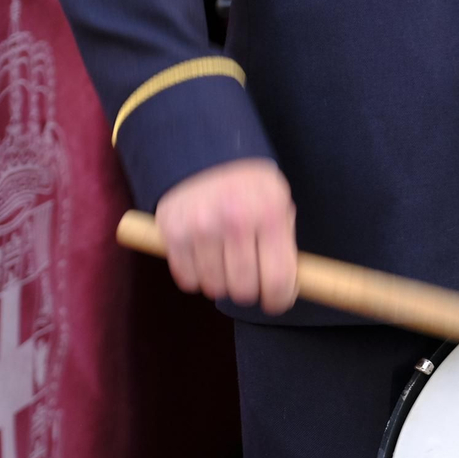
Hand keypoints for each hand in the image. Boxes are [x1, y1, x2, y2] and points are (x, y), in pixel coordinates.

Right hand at [153, 158, 297, 313]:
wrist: (206, 155)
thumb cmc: (252, 188)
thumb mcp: (280, 205)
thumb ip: (284, 245)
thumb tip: (286, 290)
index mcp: (270, 215)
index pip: (277, 279)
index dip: (278, 300)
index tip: (275, 302)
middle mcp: (234, 221)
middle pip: (243, 289)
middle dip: (249, 292)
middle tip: (250, 281)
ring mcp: (199, 227)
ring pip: (214, 287)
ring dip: (223, 284)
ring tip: (227, 264)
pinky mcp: (172, 232)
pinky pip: (187, 279)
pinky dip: (198, 278)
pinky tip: (206, 260)